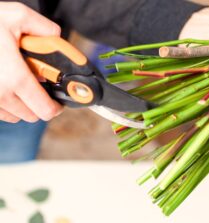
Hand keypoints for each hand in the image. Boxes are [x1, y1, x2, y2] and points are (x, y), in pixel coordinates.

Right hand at [0, 2, 61, 122]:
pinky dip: (8, 104)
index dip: (56, 106)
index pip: (45, 110)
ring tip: (20, 84)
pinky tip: (6, 86)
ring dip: (23, 104)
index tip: (58, 100)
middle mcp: (0, 95)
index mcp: (15, 78)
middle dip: (41, 103)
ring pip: (16, 116)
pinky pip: (0, 113)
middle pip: (32, 116)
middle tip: (39, 86)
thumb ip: (44, 28)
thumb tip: (57, 38)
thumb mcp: (16, 16)